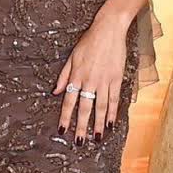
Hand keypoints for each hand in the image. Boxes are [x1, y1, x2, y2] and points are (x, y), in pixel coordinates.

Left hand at [54, 17, 128, 143]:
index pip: (69, 101)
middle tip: (79, 142)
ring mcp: (104, 81)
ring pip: (101, 107)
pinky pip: (114, 99)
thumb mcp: (72, 57)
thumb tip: (55, 92)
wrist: (109, 30)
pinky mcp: (116, 79)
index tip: (62, 131)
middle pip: (85, 108)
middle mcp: (89, 81)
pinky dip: (113, 113)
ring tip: (97, 138)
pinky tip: (111, 124)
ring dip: (99, 124)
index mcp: (76, 76)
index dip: (65, 117)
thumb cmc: (89, 41)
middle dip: (81, 127)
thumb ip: (64, 76)